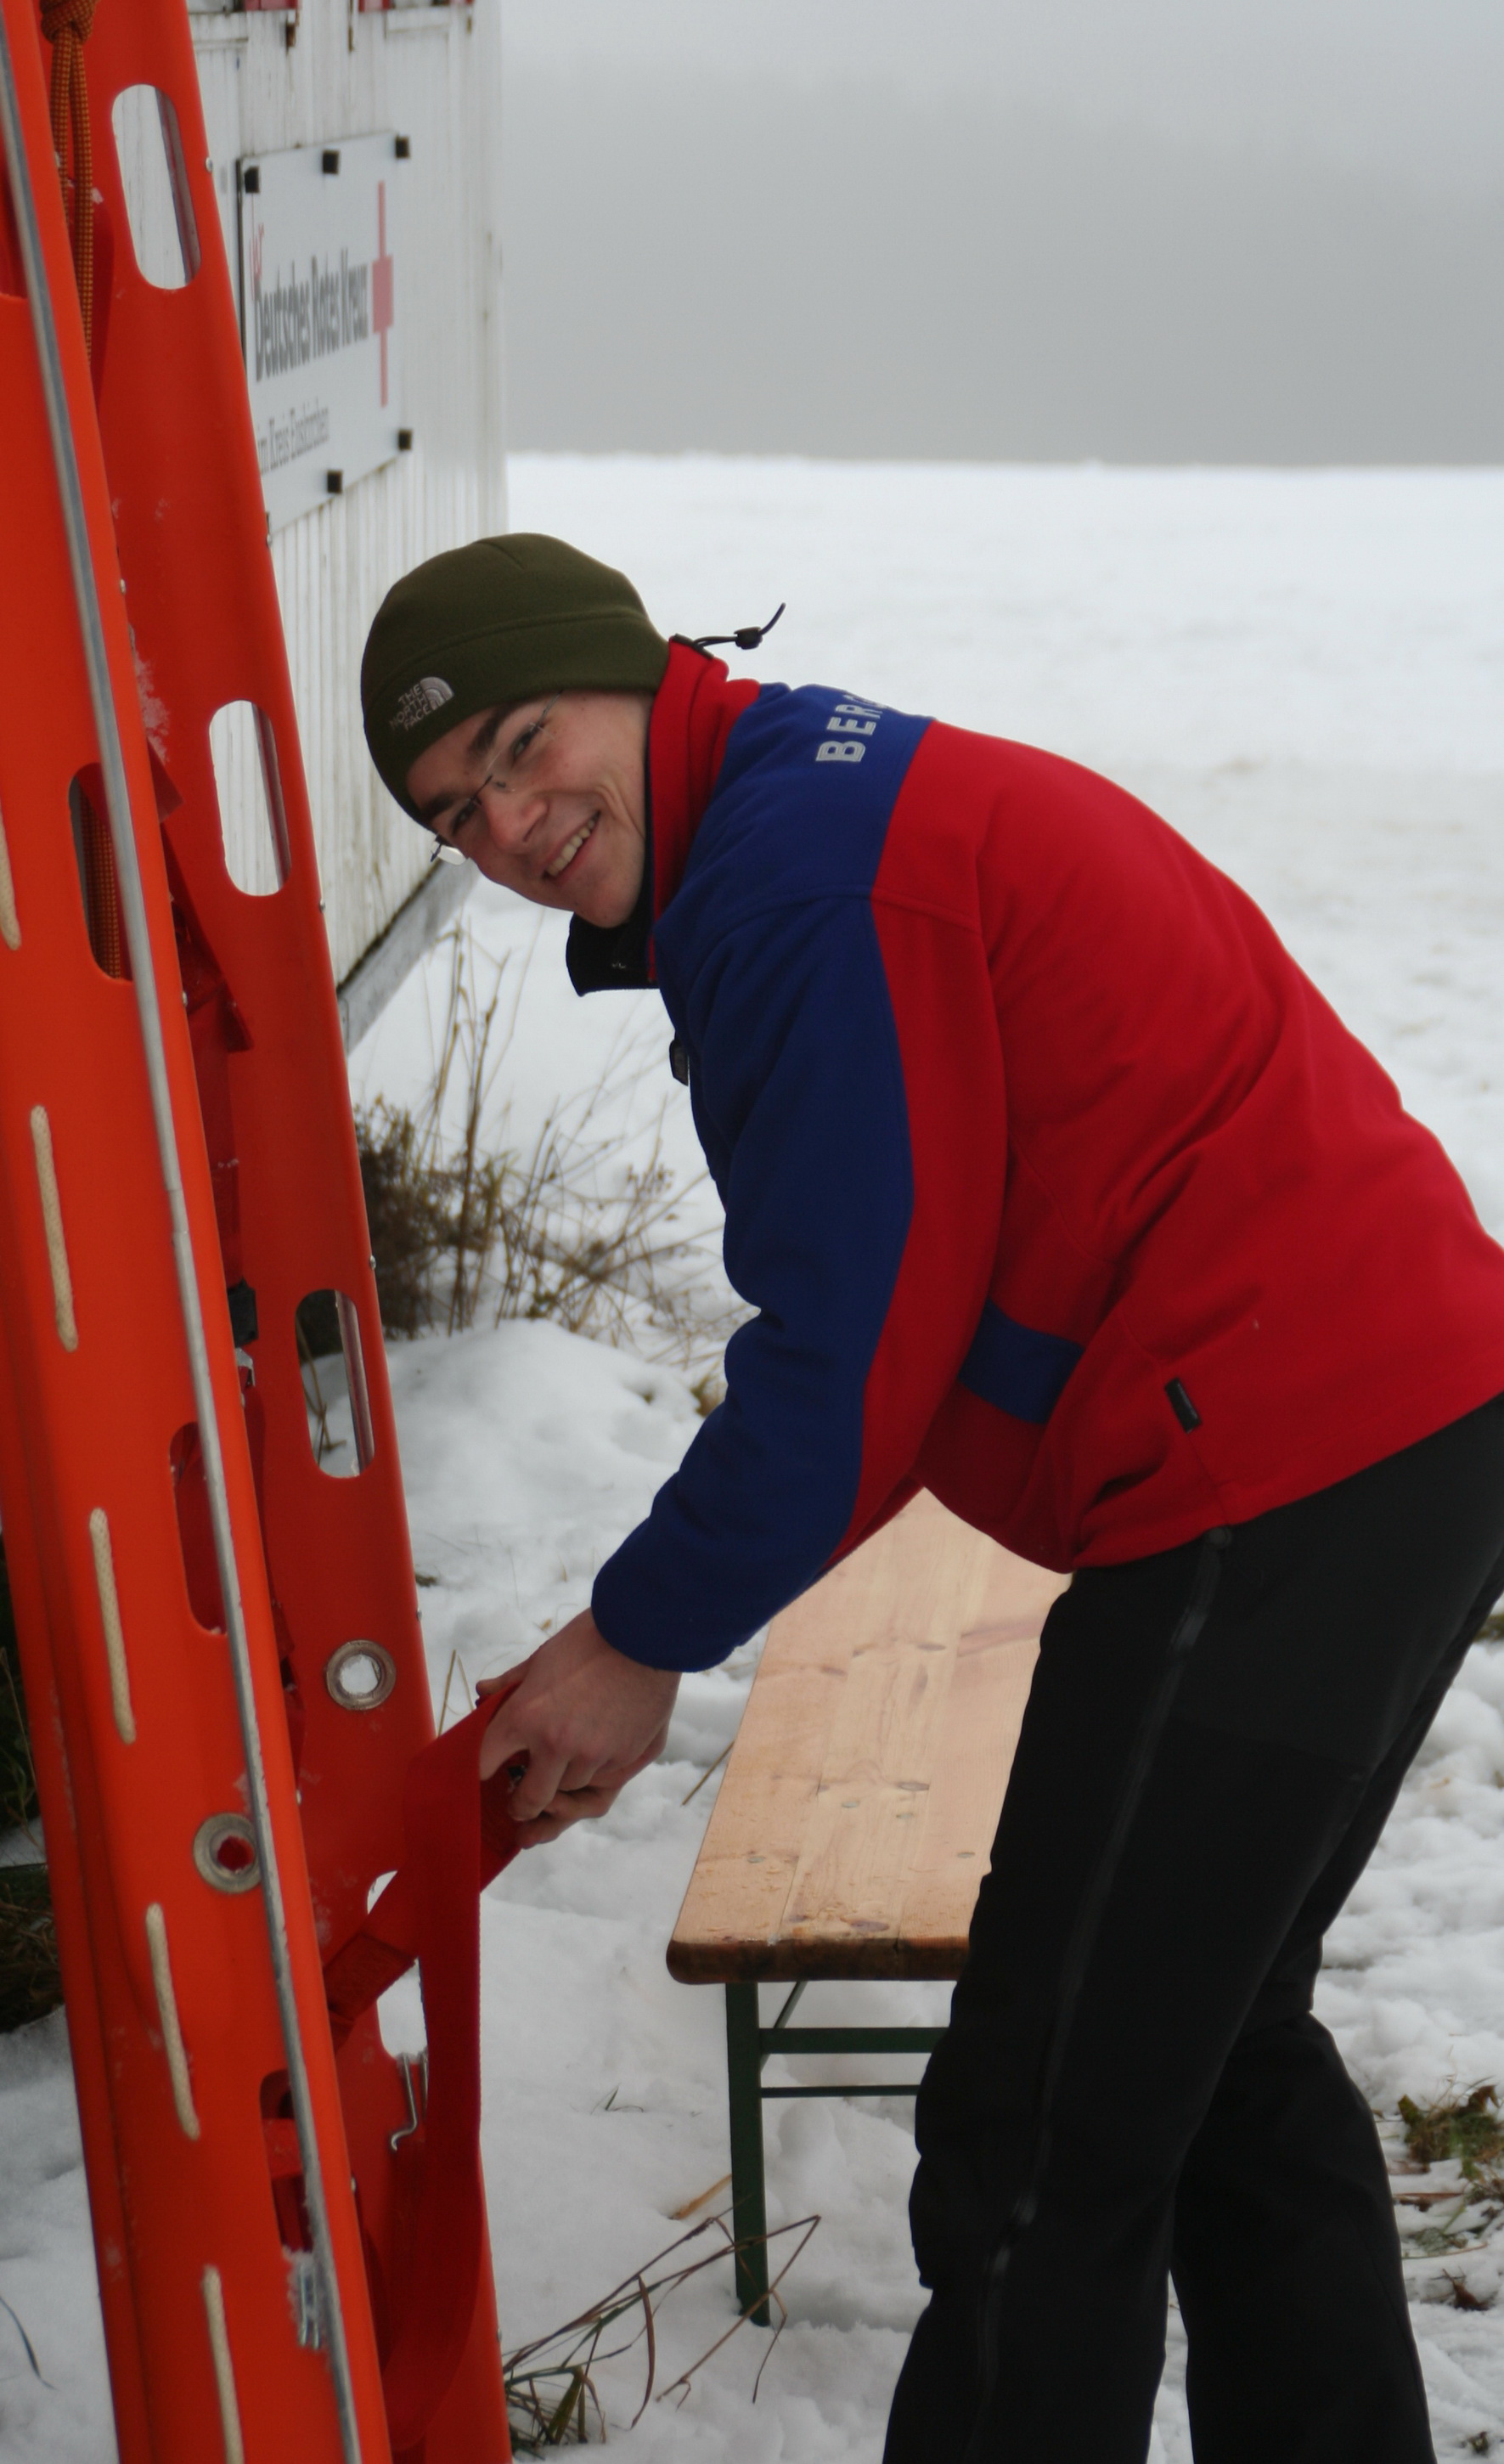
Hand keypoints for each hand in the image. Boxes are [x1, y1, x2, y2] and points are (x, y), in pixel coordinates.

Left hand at [476, 1608, 679, 1847]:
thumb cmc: (589, 1641)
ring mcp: (593, 1754)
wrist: (645, 1633)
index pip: (483, 1764)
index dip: (479, 1770)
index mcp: (525, 1717)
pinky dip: (596, 1769)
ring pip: (570, 1790)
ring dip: (564, 1781)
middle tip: (518, 1804)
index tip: (485, 1771)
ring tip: (565, 1760)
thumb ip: (509, 1684)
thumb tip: (482, 1693)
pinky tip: (597, 1745)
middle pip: (529, 1801)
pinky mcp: (625, 1757)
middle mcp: (556, 1743)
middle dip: (520, 1807)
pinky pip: (604, 1779)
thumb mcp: (541, 1659)